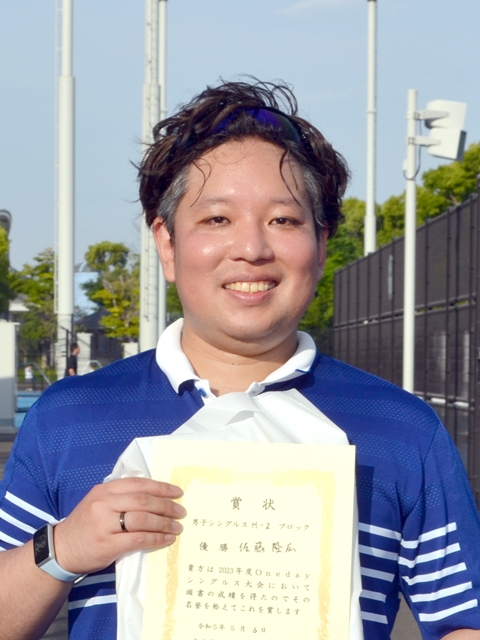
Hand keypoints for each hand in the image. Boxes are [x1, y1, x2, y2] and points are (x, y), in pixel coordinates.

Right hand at [52, 477, 184, 574]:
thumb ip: (120, 496)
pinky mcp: (108, 545)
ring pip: (143, 519)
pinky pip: (139, 540)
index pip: (138, 483)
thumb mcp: (98, 502)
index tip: (177, 492)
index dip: (160, 487)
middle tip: (181, 511)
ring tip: (177, 526)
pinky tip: (167, 539)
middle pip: (143, 500)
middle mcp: (104, 504)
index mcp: (104, 490)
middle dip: (166, 506)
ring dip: (164, 523)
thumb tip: (154, 495)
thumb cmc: (85, 525)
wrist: (61, 550)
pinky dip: (156, 538)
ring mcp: (105, 524)